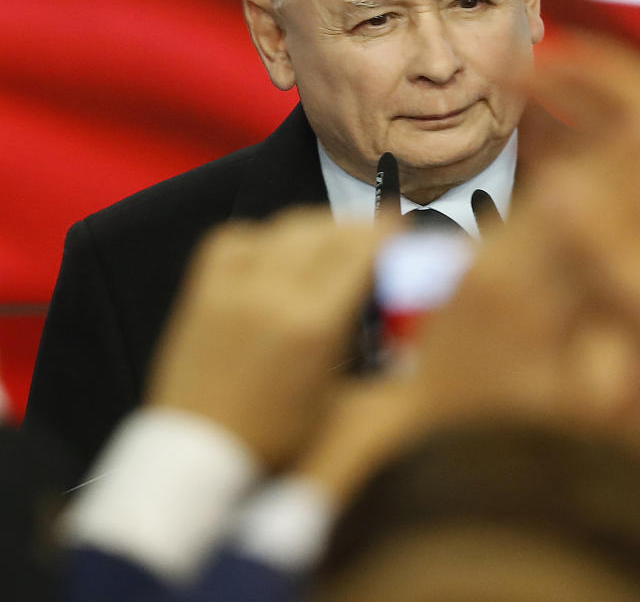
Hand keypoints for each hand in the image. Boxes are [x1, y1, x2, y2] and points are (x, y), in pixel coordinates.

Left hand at [147, 207, 389, 467]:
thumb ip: (367, 338)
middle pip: (327, 232)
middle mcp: (274, 294)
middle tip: (375, 235)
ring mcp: (233, 287)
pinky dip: (265, 236)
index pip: (359, 252)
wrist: (199, 454)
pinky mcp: (202, 290)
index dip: (385, 231)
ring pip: (285, 227)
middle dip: (358, 228)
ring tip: (333, 241)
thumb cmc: (279, 440)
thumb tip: (394, 297)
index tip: (399, 226)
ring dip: (318, 227)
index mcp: (315, 325)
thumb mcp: (341, 396)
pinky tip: (278, 250)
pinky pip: (237, 238)